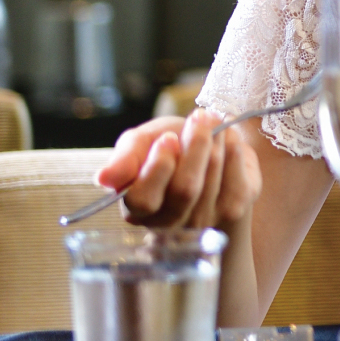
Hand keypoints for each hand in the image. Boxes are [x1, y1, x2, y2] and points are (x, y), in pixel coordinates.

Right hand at [95, 110, 260, 229]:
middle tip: (200, 117)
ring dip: (216, 141)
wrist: (208, 150)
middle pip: (184, 190)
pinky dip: (234, 150)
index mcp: (138, 210)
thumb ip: (124, 158)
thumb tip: (103, 179)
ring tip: (213, 120)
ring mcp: (203, 220)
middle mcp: (170, 223)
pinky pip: (236, 179)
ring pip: (211, 180)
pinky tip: (228, 139)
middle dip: (195, 147)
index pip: (144, 199)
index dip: (158, 167)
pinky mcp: (233, 210)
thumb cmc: (168, 149)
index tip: (169, 137)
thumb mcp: (141, 144)